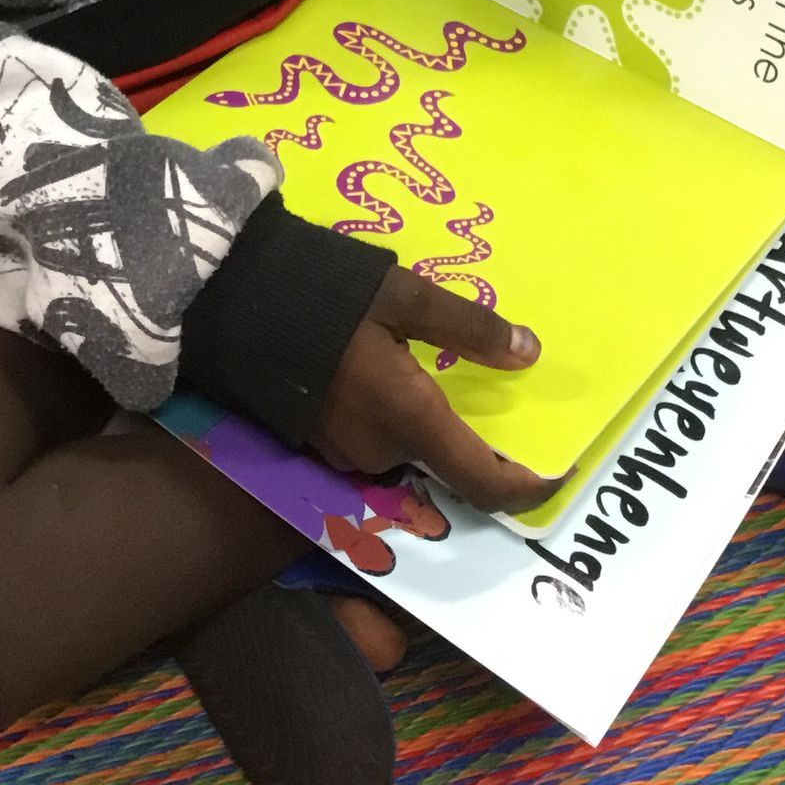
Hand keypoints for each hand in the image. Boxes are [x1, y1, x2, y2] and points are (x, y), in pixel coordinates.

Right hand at [313, 266, 557, 513]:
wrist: (232, 301)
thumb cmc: (327, 296)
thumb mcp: (406, 296)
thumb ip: (468, 328)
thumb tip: (528, 353)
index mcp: (412, 419)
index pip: (483, 482)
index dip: (523, 489)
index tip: (552, 477)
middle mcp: (381, 451)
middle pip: (443, 464)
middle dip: (468, 440)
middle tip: (485, 397)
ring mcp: (343, 453)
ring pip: (405, 450)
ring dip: (423, 426)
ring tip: (427, 374)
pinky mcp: (315, 442)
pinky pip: (371, 441)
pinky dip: (389, 420)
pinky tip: (381, 376)